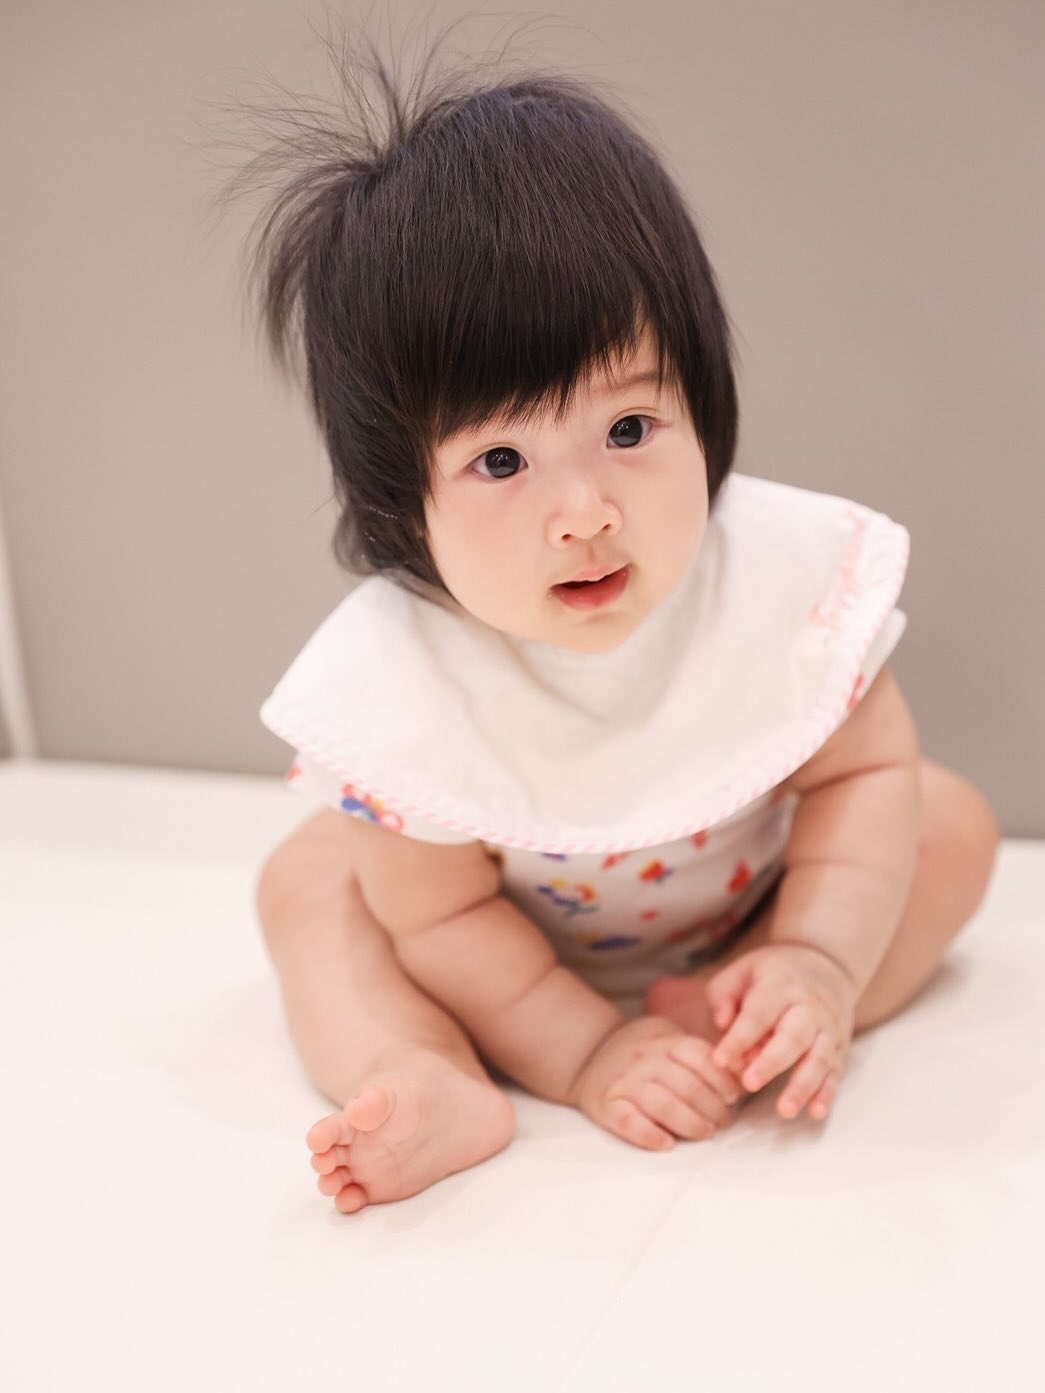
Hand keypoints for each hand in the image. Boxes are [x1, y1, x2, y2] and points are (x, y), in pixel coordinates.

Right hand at [568, 1016, 743, 1150]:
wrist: (588, 1055)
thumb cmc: (643, 1053)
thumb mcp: (668, 1040)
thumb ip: (698, 1055)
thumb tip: (743, 1073)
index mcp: (664, 1041)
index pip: (700, 1057)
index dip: (722, 1079)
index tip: (733, 1097)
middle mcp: (644, 1059)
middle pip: (687, 1085)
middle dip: (713, 1108)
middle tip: (723, 1122)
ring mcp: (624, 1081)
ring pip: (663, 1104)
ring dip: (690, 1123)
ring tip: (705, 1132)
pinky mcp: (606, 1104)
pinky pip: (627, 1121)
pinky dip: (648, 1135)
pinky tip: (666, 1144)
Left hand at [706, 944, 857, 1120]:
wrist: (825, 964)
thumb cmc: (772, 973)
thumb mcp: (743, 970)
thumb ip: (724, 996)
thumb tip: (722, 1025)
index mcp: (780, 985)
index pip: (758, 1014)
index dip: (739, 1038)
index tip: (720, 1060)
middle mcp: (808, 1007)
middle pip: (792, 1036)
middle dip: (772, 1062)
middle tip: (749, 1084)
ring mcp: (828, 1028)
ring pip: (818, 1058)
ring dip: (803, 1086)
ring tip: (785, 1111)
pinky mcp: (839, 1047)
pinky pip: (835, 1072)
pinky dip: (827, 1093)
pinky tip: (816, 1112)